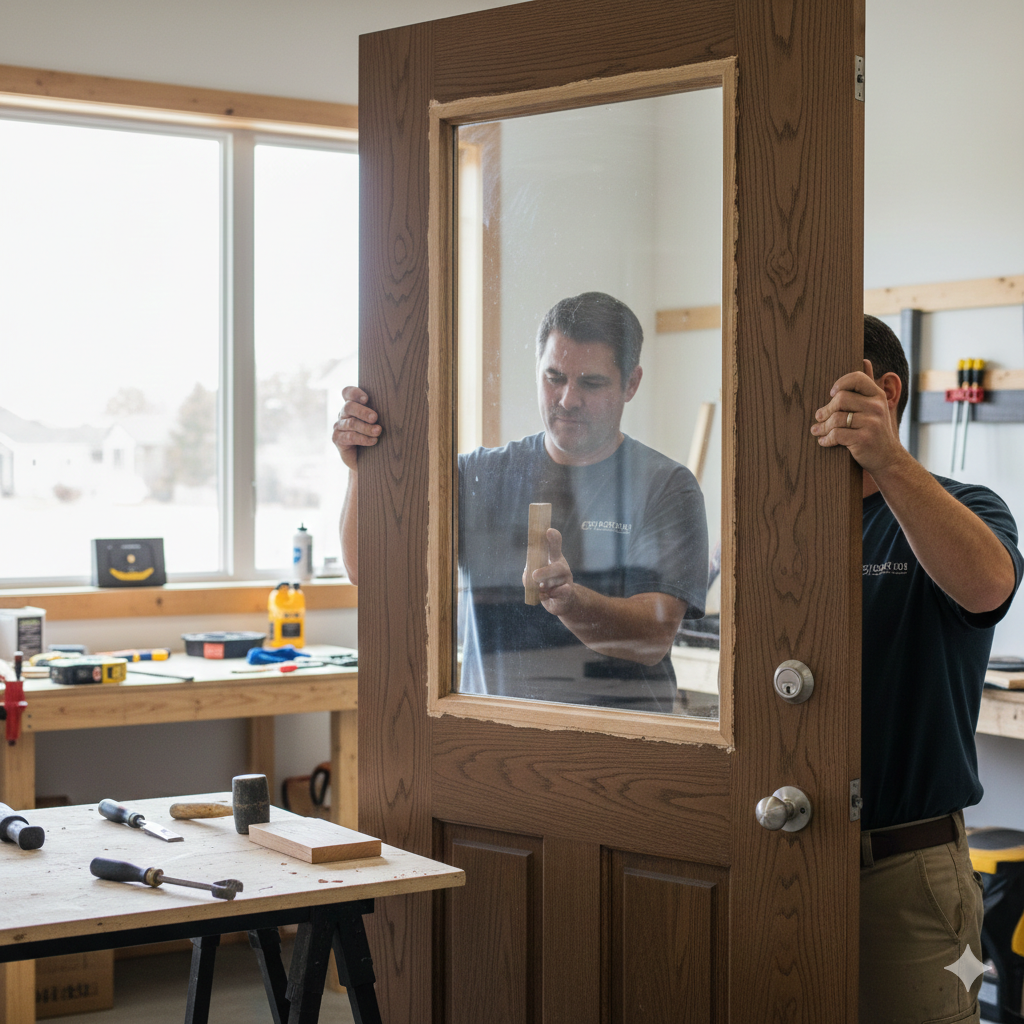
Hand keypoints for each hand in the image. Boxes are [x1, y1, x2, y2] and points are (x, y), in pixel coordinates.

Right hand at [331, 386, 381, 470]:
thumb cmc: (376, 436)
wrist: (369, 460)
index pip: (348, 392)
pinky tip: (373, 441)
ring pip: (351, 423)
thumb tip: (395, 407)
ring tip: (378, 431)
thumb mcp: (378, 422)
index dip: (355, 393)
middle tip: (375, 417)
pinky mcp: (337, 439)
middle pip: (349, 407)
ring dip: (366, 427)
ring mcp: (339, 426)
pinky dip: (362, 439)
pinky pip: (350, 437)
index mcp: (352, 405)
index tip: (366, 399)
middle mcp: (343, 414)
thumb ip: (378, 414)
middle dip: (363, 412)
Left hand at [523, 528, 576, 616]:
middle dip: (545, 572)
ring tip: (540, 589)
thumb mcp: (537, 573)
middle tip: (534, 575)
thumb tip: (528, 576)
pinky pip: (561, 593)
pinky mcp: (568, 593)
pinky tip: (546, 595)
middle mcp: (562, 568)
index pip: (555, 546)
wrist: (562, 600)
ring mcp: (566, 581)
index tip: (548, 531)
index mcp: (554, 559)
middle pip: (557, 567)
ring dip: (545, 587)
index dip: (553, 538)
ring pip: (555, 583)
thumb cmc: (547, 583)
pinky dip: (551, 595)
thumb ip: (529, 572)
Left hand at [810, 359, 902, 474]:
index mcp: (878, 396)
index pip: (857, 379)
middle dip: (826, 409)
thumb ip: (867, 388)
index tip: (831, 393)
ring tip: (817, 430)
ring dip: (823, 426)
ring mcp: (871, 424)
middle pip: (841, 399)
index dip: (841, 383)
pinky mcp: (864, 440)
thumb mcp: (876, 407)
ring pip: (836, 418)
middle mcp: (877, 407)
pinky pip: (837, 434)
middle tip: (819, 417)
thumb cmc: (876, 430)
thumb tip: (864, 360)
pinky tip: (823, 441)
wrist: (888, 459)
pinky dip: (826, 439)